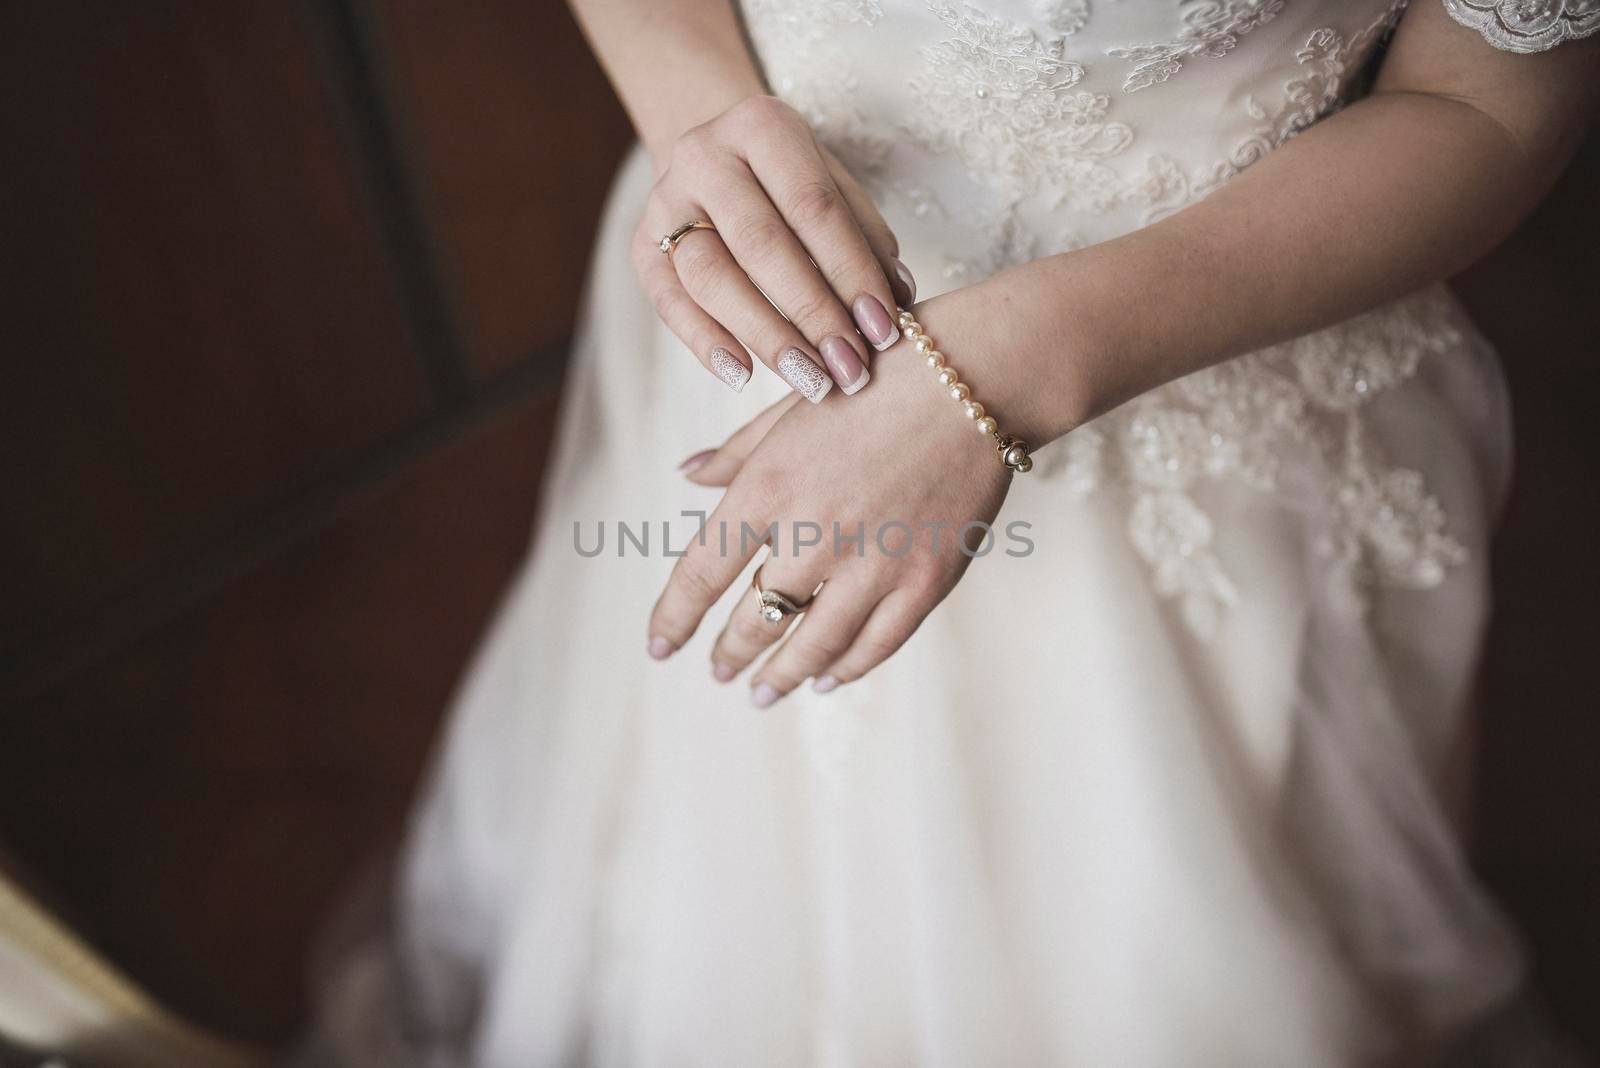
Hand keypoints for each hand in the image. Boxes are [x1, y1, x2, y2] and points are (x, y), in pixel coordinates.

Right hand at [632, 95, 914, 401]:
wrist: (713, 159)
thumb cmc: (789, 183)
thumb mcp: (833, 187)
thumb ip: (866, 238)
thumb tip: (896, 301)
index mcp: (762, 126)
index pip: (814, 207)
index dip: (852, 273)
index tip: (883, 331)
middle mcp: (704, 155)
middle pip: (762, 244)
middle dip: (813, 315)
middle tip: (851, 370)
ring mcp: (664, 201)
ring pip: (712, 277)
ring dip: (767, 337)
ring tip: (812, 381)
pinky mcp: (643, 247)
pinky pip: (670, 303)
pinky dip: (706, 344)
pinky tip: (744, 377)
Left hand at [646, 308, 1015, 705]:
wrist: (977, 381)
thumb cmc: (876, 381)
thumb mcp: (792, 405)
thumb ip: (738, 452)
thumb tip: (687, 473)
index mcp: (770, 487)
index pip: (701, 573)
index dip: (674, 618)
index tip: (658, 646)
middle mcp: (814, 533)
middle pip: (754, 618)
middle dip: (730, 652)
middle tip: (720, 670)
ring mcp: (873, 563)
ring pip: (813, 644)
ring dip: (782, 674)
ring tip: (762, 692)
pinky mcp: (925, 581)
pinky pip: (876, 644)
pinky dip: (846, 668)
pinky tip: (827, 678)